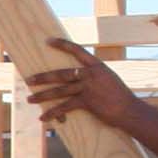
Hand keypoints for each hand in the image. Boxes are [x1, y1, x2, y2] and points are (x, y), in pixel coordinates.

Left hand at [25, 36, 144, 130]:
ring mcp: (88, 87)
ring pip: (60, 90)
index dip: (62, 44)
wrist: (129, 110)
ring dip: (42, 96)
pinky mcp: (87, 101)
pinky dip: (53, 113)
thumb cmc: (119, 96)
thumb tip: (79, 76)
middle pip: (61, 74)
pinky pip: (65, 107)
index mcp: (97, 65)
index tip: (48, 41)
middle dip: (43, 77)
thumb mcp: (108, 79)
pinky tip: (43, 117)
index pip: (77, 50)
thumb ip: (94, 76)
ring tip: (30, 99)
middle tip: (29, 80)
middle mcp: (91, 74)